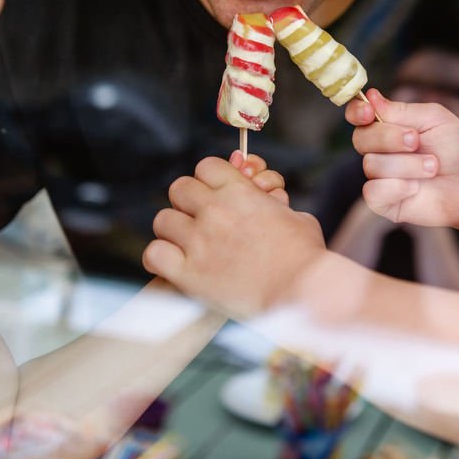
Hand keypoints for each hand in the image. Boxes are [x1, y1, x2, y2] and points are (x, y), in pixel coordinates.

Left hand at [145, 157, 324, 315]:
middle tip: (201, 220)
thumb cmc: (305, 257)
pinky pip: (153, 254)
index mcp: (241, 191)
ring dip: (174, 231)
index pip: (206, 167)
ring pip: (162, 220)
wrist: (300, 292)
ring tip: (188, 245)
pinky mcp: (188, 273)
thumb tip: (266, 198)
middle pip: (179, 188)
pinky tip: (174, 266)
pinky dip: (159, 259)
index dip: (210, 180)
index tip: (217, 195)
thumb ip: (273, 204)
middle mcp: (215, 211)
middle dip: (189, 202)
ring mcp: (198, 241)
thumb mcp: (296, 216)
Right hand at [346, 89, 458, 228]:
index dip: (356, 112)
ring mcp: (380, 176)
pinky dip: (396, 187)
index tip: (368, 112)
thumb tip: (370, 96)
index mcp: (388, 125)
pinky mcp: (384, 202)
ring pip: (372, 165)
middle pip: (361, 139)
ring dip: (406, 164)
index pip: (357, 115)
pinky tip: (416, 188)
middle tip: (416, 140)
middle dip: (389, 138)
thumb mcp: (432, 118)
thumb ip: (400, 110)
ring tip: (433, 166)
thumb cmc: (456, 146)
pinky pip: (373, 192)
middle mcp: (379, 150)